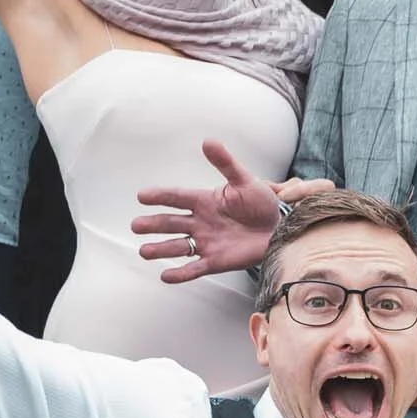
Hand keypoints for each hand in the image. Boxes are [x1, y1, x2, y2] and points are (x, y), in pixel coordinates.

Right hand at [131, 140, 284, 282]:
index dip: (160, 196)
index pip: (177, 198)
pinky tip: (166, 275)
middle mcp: (200, 222)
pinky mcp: (215, 261)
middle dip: (153, 224)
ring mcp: (206, 242)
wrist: (280, 227)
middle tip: (136, 225)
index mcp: (204, 201)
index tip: (142, 196)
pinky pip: (194, 268)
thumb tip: (208, 142)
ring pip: (178, 246)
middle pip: (171, 223)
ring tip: (144, 251)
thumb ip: (225, 163)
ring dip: (160, 249)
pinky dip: (180, 273)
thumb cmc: (262, 203)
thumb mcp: (244, 180)